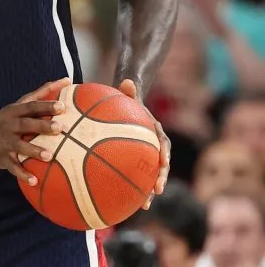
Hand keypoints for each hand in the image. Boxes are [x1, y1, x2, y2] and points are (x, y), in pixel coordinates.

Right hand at [0, 77, 71, 185]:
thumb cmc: (9, 119)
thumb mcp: (20, 105)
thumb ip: (42, 93)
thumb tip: (66, 79)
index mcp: (14, 111)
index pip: (30, 106)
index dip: (45, 106)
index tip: (62, 107)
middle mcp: (8, 125)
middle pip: (25, 124)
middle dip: (41, 126)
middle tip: (59, 128)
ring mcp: (4, 142)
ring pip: (19, 146)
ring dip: (33, 150)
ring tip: (49, 155)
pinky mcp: (2, 158)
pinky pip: (13, 167)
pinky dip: (23, 174)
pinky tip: (34, 181)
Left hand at [118, 79, 169, 208]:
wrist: (127, 107)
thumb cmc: (127, 101)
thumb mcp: (128, 94)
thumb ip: (128, 90)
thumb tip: (127, 81)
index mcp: (155, 131)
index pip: (163, 143)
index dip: (164, 154)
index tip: (163, 163)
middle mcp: (154, 146)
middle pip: (160, 165)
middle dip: (160, 179)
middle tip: (157, 191)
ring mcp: (146, 156)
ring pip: (150, 176)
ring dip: (148, 191)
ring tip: (143, 206)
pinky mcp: (136, 162)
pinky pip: (135, 176)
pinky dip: (131, 189)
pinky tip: (122, 202)